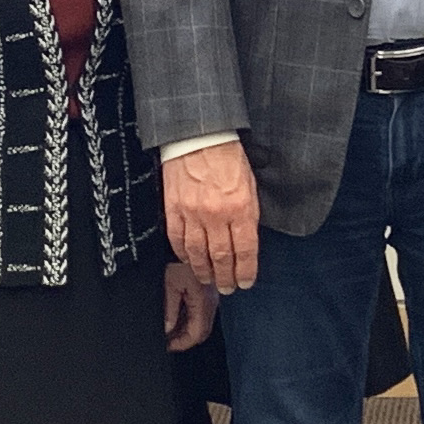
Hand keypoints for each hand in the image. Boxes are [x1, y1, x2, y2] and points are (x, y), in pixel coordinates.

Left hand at [162, 260, 218, 352]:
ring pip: (200, 320)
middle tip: (165, 341)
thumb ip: (169, 310)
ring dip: (184, 327)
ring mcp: (210, 293)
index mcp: (204, 301)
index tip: (167, 347)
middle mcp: (211, 299)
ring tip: (167, 329)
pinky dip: (186, 315)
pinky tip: (174, 314)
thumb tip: (168, 330)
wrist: (185, 234)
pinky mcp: (205, 286)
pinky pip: (198, 308)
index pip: (197, 333)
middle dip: (183, 338)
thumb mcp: (168, 284)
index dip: (181, 344)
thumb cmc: (175, 254)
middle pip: (200, 329)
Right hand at [164, 144, 261, 293]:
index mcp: (241, 208)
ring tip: (209, 279)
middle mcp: (216, 214)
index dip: (246, 271)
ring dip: (204, 271)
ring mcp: (192, 213)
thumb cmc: (228, 158)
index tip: (246, 282)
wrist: (199, 136)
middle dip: (226, 277)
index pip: (246, 250)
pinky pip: (177, 240)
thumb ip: (248, 216)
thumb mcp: (250, 186)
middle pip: (221, 257)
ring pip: (198, 254)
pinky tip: (189, 261)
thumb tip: (246, 243)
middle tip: (228, 287)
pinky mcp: (173, 209)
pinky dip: (183, 254)